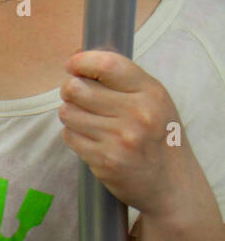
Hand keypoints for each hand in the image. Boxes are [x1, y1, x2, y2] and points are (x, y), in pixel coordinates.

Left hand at [60, 50, 192, 220]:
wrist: (172, 185)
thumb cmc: (157, 134)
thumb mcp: (152, 99)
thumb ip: (119, 77)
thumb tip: (75, 55)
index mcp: (151, 93)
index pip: (106, 64)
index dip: (81, 61)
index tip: (73, 65)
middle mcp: (138, 114)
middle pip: (76, 88)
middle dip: (70, 89)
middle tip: (79, 96)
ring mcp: (121, 139)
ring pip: (68, 112)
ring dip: (72, 114)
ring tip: (90, 121)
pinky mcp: (106, 160)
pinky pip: (70, 136)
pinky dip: (75, 135)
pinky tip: (93, 140)